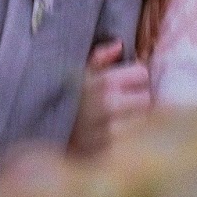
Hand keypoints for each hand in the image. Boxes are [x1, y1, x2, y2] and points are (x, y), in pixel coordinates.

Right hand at [68, 40, 151, 155]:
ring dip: (137, 121)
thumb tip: (119, 45)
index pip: (142, 74)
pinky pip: (136, 141)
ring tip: (123, 122)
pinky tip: (121, 138)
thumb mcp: (78, 75)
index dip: (136, 78)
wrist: (50, 139)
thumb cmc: (69, 103)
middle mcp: (109, 104)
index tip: (127, 85)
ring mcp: (111, 130)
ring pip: (144, 120)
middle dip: (139, 100)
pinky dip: (133, 140)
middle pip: (146, 98)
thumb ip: (99, 58)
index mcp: (103, 82)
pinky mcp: (112, 151)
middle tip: (126, 105)